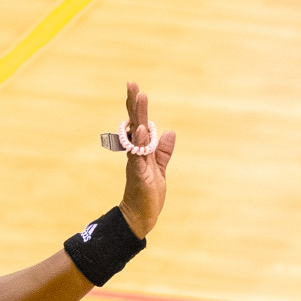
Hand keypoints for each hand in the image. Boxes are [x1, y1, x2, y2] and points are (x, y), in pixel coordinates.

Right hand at [117, 81, 175, 238]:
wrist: (140, 216)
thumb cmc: (147, 194)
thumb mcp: (159, 168)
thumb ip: (163, 151)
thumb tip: (169, 132)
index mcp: (141, 150)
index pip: (139, 124)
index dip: (137, 107)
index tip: (135, 88)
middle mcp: (136, 153)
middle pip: (135, 124)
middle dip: (134, 104)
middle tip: (131, 83)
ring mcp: (136, 162)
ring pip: (137, 135)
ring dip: (138, 115)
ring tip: (139, 96)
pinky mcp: (139, 174)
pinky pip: (139, 155)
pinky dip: (140, 141)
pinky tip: (141, 128)